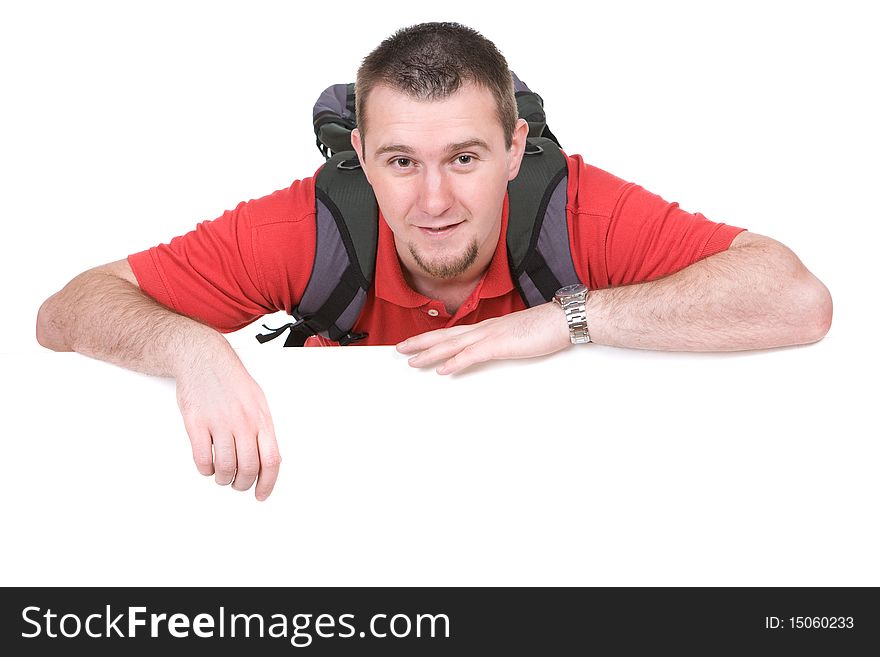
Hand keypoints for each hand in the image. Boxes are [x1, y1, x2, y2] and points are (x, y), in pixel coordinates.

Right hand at [175, 353, 280, 499]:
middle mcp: (242, 422)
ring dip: (223, 479)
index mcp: (261, 418)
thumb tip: (268, 459)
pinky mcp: (197, 423)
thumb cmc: (230, 380)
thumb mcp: (257, 401)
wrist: (203, 359)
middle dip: (243, 484)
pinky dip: (205, 469)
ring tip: (222, 476)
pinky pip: (202, 458)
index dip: (268, 483)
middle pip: (248, 468)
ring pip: (225, 467)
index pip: (271, 460)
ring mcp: (219, 422)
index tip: (262, 494)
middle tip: (238, 485)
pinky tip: (207, 466)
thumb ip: (262, 429)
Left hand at [396, 301, 570, 374]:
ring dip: (430, 353)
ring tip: (412, 360)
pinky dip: (455, 363)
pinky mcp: (500, 345)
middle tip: (399, 349)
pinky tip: (442, 370)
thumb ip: (504, 342)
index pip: (454, 333)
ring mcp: (491, 336)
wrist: (563, 318)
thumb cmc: (546, 327)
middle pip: (445, 336)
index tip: (415, 342)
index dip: (432, 337)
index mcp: (488, 327)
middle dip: (421, 342)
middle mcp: (484, 329)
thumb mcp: (519, 336)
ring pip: (453, 345)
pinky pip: (472, 355)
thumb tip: (493, 350)